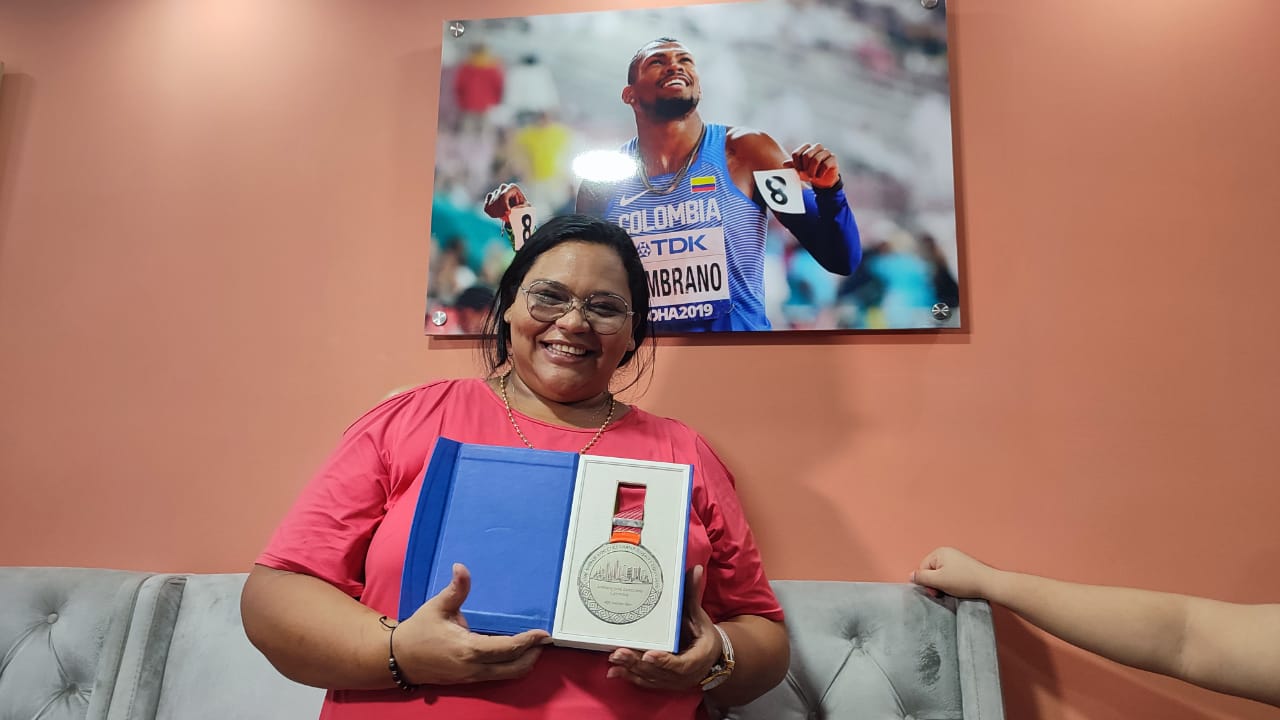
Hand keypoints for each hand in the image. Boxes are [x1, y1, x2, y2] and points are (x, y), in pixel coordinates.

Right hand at [394, 563, 547, 684]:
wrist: (399, 659)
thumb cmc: (419, 631)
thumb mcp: (437, 607)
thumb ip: (456, 589)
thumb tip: (462, 568)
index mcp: (468, 649)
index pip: (507, 648)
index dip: (528, 641)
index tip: (543, 633)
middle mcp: (474, 667)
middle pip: (515, 667)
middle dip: (533, 654)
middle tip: (544, 639)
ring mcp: (472, 677)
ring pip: (508, 675)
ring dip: (524, 662)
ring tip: (535, 645)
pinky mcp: (470, 680)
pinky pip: (498, 675)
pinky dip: (512, 666)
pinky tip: (516, 652)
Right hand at [482, 183, 528, 219]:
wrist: (518, 212)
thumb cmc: (524, 209)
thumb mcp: (526, 208)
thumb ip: (522, 208)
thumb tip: (515, 209)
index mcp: (512, 188)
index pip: (503, 195)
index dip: (504, 206)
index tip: (508, 213)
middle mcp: (503, 188)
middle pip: (496, 200)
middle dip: (501, 211)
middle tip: (508, 218)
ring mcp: (496, 192)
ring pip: (491, 205)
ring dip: (498, 214)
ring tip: (506, 217)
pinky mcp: (490, 199)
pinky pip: (487, 208)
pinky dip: (492, 214)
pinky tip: (499, 215)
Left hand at [606, 565, 720, 690]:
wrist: (711, 657)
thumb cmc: (703, 634)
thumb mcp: (699, 616)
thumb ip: (692, 595)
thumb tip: (694, 569)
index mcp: (698, 657)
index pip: (681, 664)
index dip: (664, 661)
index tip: (648, 655)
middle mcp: (685, 674)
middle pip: (660, 672)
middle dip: (638, 662)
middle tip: (619, 652)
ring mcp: (673, 682)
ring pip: (650, 678)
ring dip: (630, 669)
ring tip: (613, 658)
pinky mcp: (662, 683)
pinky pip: (645, 682)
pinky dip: (629, 677)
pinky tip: (614, 672)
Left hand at [785, 143, 839, 189]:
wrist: (823, 180)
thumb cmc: (811, 172)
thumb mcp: (800, 170)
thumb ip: (793, 166)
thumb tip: (784, 164)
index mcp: (807, 148)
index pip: (797, 153)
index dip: (796, 164)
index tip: (798, 171)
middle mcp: (817, 147)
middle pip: (806, 155)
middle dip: (805, 168)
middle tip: (806, 174)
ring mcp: (826, 152)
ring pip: (816, 159)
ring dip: (812, 171)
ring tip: (812, 176)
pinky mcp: (833, 158)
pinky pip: (825, 164)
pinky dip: (820, 173)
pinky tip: (819, 176)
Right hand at [910, 547, 997, 599]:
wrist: (989, 584)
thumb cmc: (963, 581)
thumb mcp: (939, 581)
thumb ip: (922, 578)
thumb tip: (910, 575)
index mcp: (939, 552)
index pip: (923, 568)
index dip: (926, 582)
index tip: (936, 592)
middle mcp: (947, 552)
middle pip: (931, 570)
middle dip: (935, 583)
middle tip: (943, 593)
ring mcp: (956, 558)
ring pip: (941, 574)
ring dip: (943, 584)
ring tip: (952, 590)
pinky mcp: (964, 566)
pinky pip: (950, 574)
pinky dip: (951, 582)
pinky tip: (958, 587)